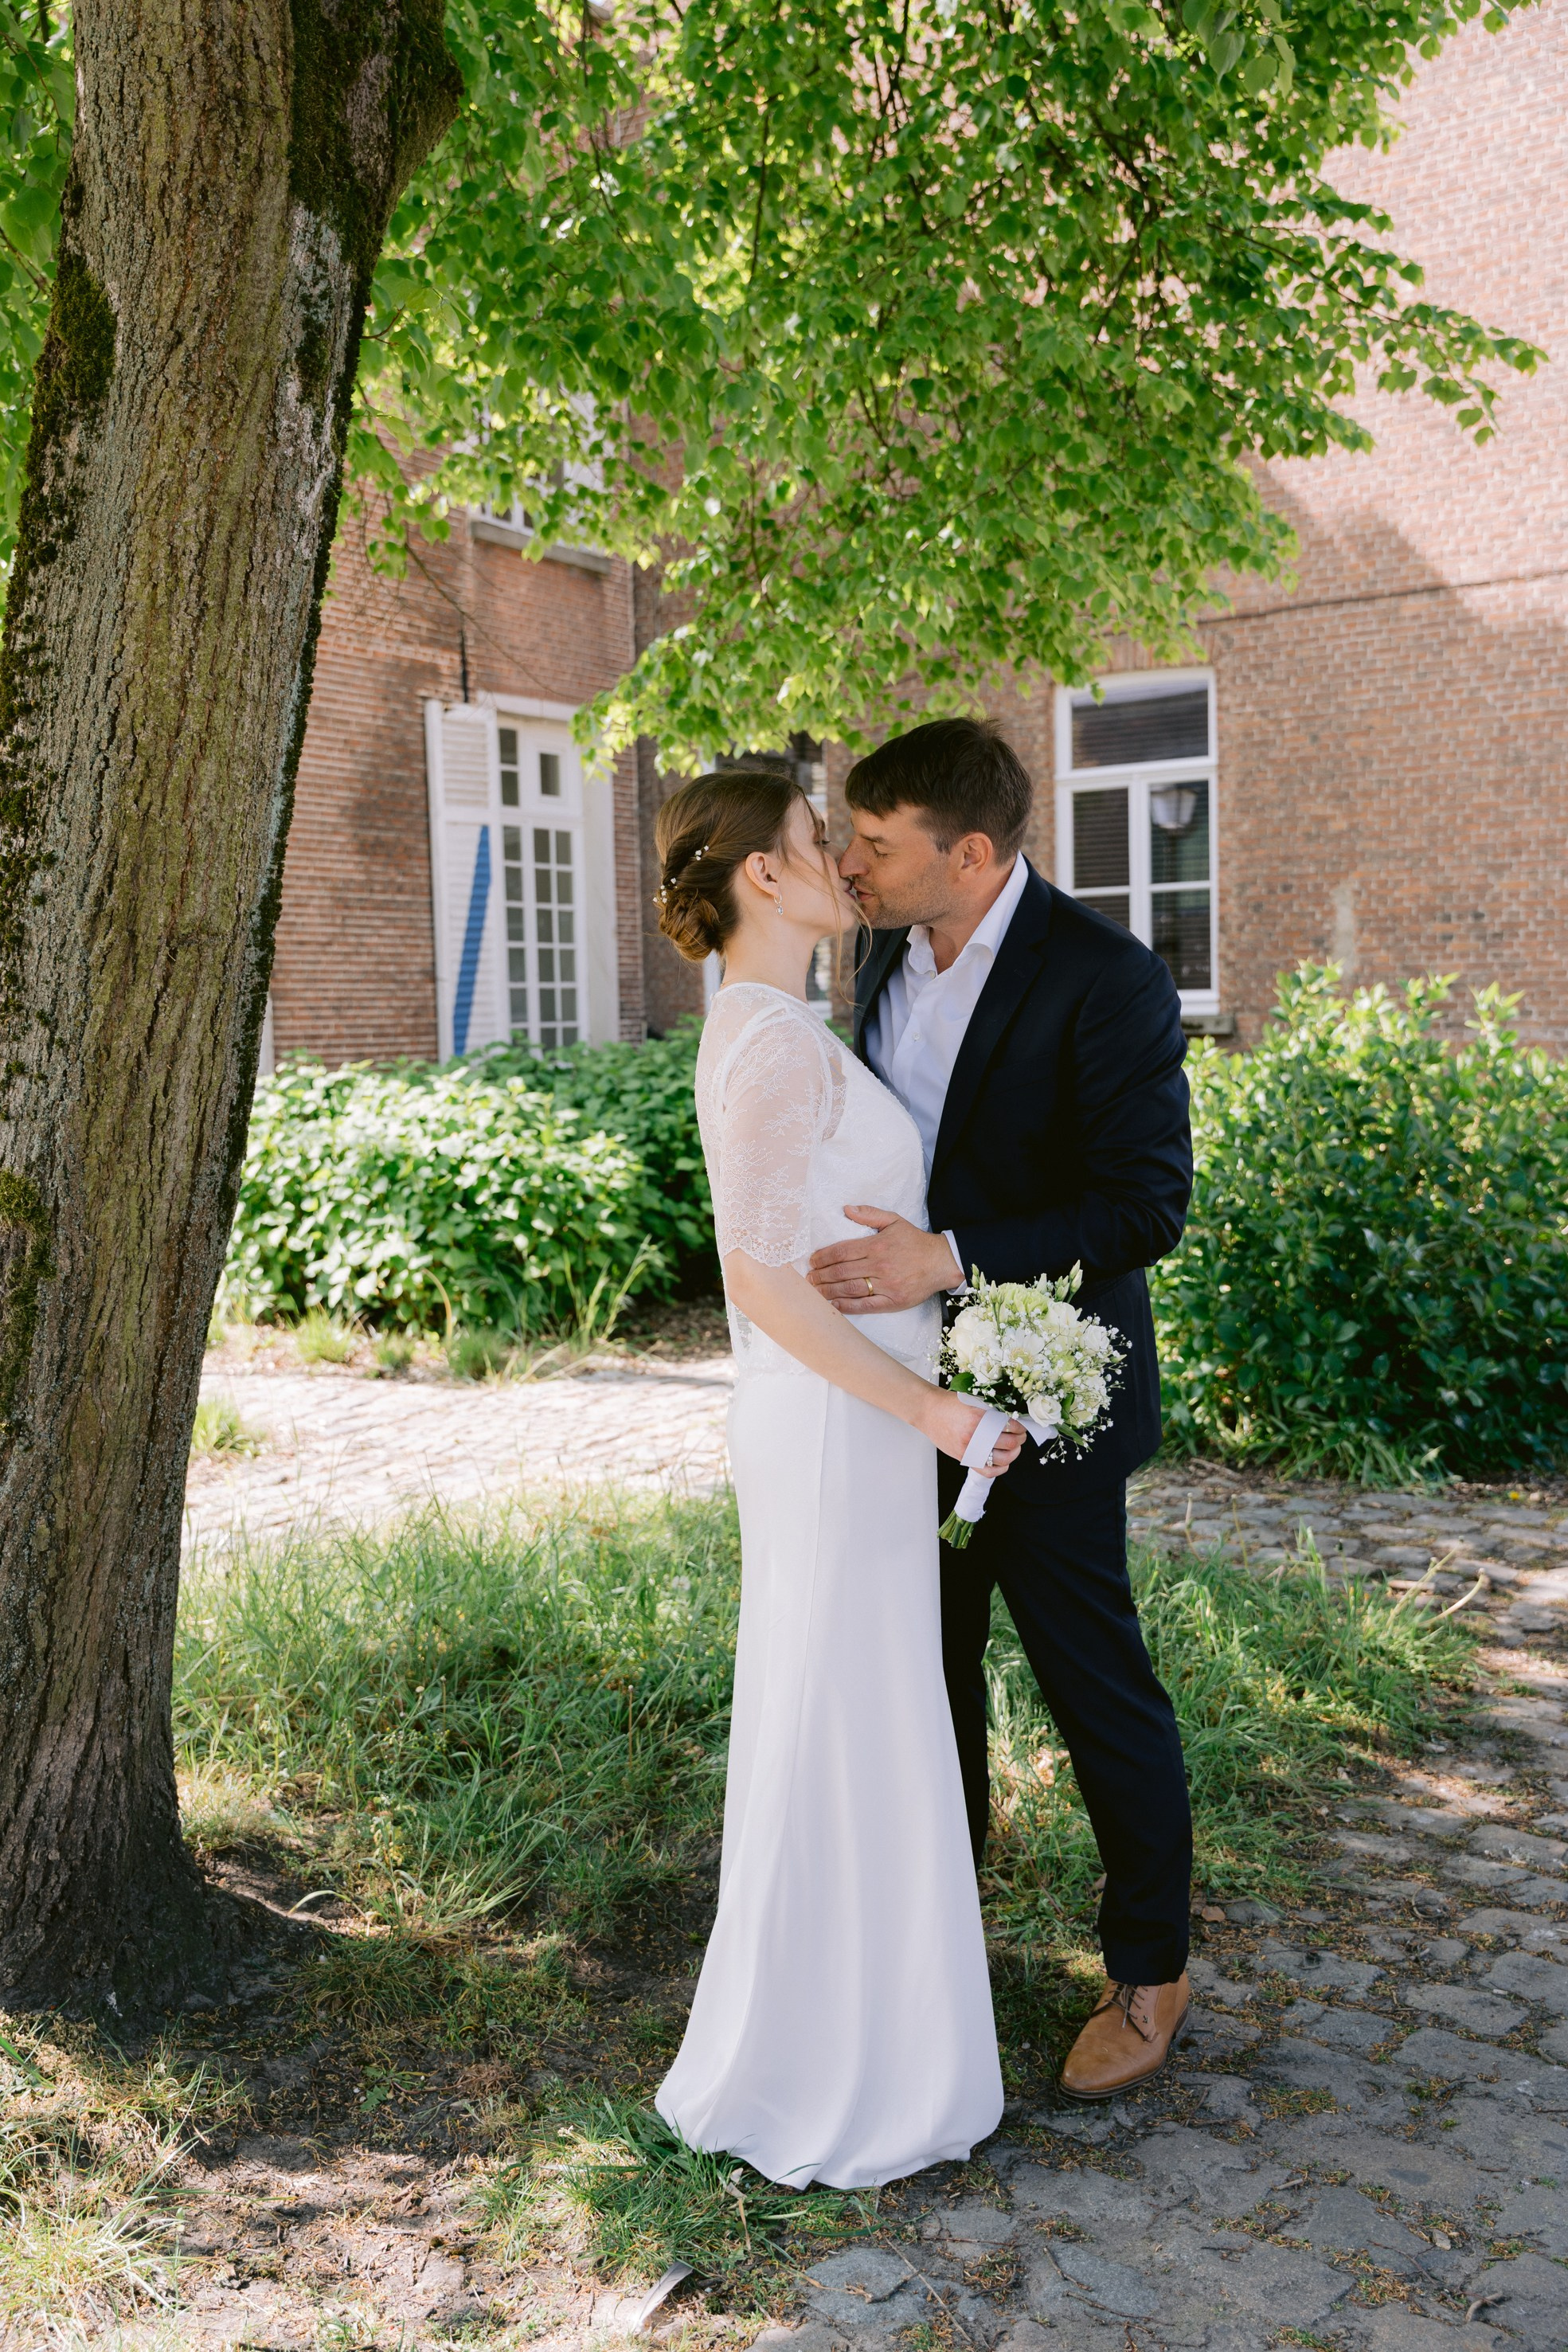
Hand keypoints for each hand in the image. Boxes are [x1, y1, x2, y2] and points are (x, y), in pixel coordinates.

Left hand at [808, 1207, 962, 1312]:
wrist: (942, 1262)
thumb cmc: (915, 1241)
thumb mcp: (894, 1220)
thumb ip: (869, 1214)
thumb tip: (846, 1209)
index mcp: (877, 1245)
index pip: (842, 1251)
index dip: (824, 1257)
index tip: (812, 1261)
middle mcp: (880, 1265)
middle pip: (842, 1271)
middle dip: (822, 1275)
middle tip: (808, 1278)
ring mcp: (886, 1285)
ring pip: (850, 1289)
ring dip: (829, 1291)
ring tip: (815, 1291)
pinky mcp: (893, 1301)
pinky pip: (866, 1305)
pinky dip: (847, 1306)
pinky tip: (834, 1305)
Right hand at [924, 1391, 1024, 1475]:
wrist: (928, 1411)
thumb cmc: (949, 1403)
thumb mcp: (973, 1401)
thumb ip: (991, 1412)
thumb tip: (1013, 1420)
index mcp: (978, 1417)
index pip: (1009, 1426)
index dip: (1021, 1427)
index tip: (1022, 1426)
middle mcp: (974, 1435)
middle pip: (1009, 1443)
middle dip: (1020, 1440)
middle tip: (1021, 1436)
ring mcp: (969, 1449)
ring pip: (1002, 1459)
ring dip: (1014, 1454)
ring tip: (1015, 1448)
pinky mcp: (964, 1458)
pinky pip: (988, 1471)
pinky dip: (1001, 1469)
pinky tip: (1005, 1462)